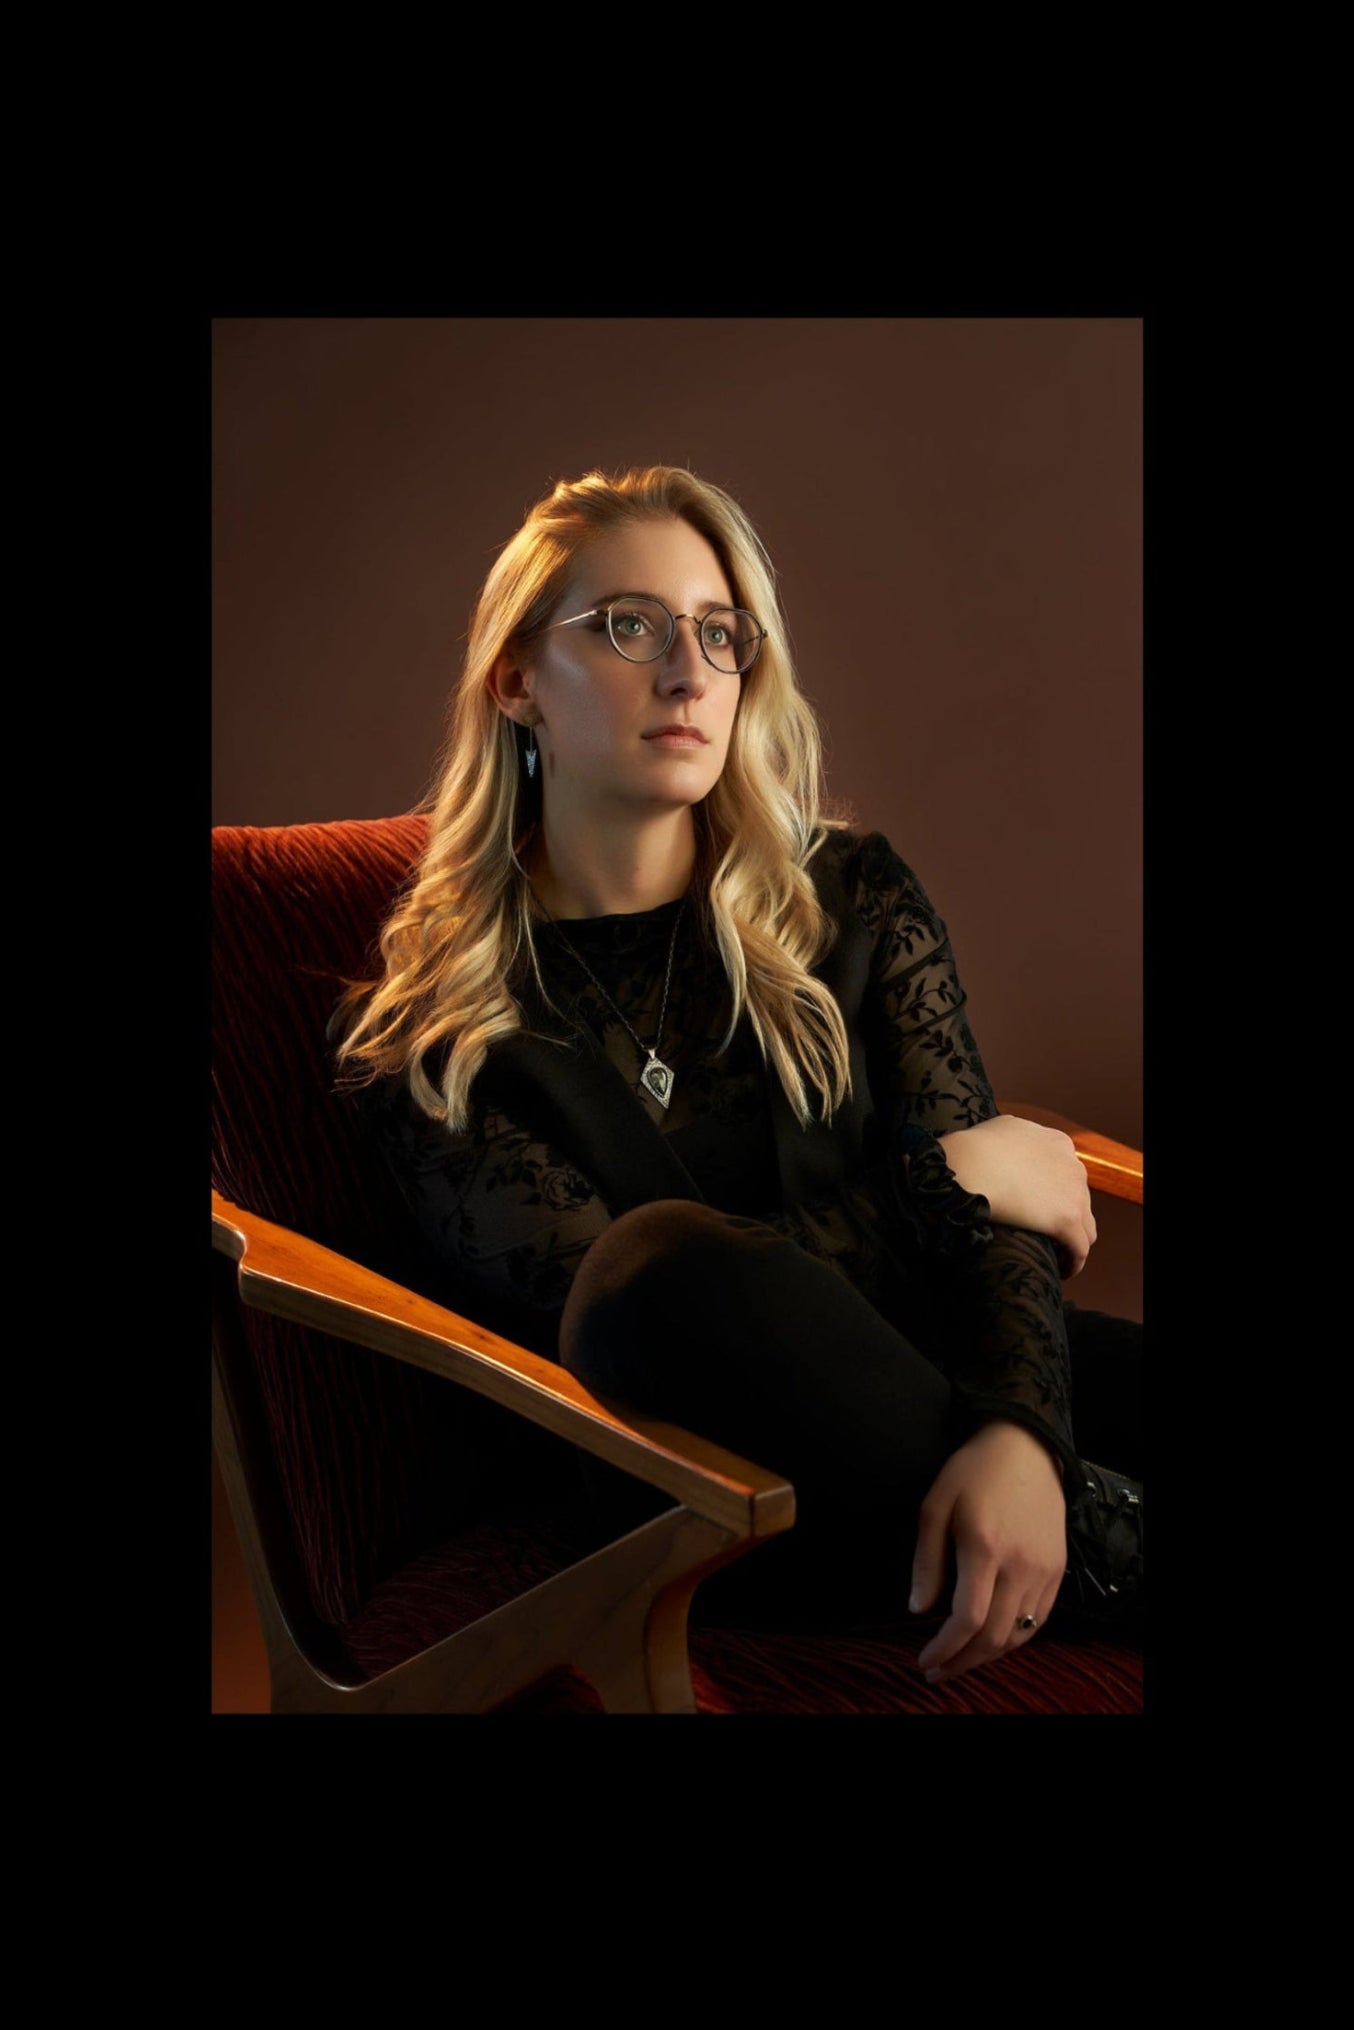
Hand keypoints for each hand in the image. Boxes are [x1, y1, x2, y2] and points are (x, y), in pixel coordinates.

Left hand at [910, 1421, 1066, 1684]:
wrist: (1025, 1447)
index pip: (967, 1618)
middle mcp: (1020, 1565)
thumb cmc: (973, 1472)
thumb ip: (926, 1561)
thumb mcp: (934, 1506)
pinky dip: (1014, 1639)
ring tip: (961, 1660)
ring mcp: (1044, 1570)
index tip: (924, 1660)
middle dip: (962, 1662)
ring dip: (988, 1656)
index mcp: (984, 1547)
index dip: (945, 1648)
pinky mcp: (1057, 1570)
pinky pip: (1039, 1619)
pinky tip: (992, 1641)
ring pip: (1018, 1634)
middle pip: (994, 1636)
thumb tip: (917, 1609)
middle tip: (937, 1671)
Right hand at [939, 1114, 1096, 1276]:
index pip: (1067, 1173)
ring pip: (1086, 1226)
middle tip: (1044, 1233)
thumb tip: (1008, 1147)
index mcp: (1057, 1143)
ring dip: (1073, 1241)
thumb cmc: (974, 1149)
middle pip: (1079, 1199)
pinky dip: (1073, 1262)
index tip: (1040, 1206)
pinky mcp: (1067, 1220)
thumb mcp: (1001, 1130)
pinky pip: (1080, 1249)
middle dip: (1065, 1215)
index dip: (1056, 1191)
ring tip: (1055, 1256)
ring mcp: (1074, 1193)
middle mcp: (1072, 1165)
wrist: (971, 1165)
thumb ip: (1016, 1138)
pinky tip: (1061, 1271)